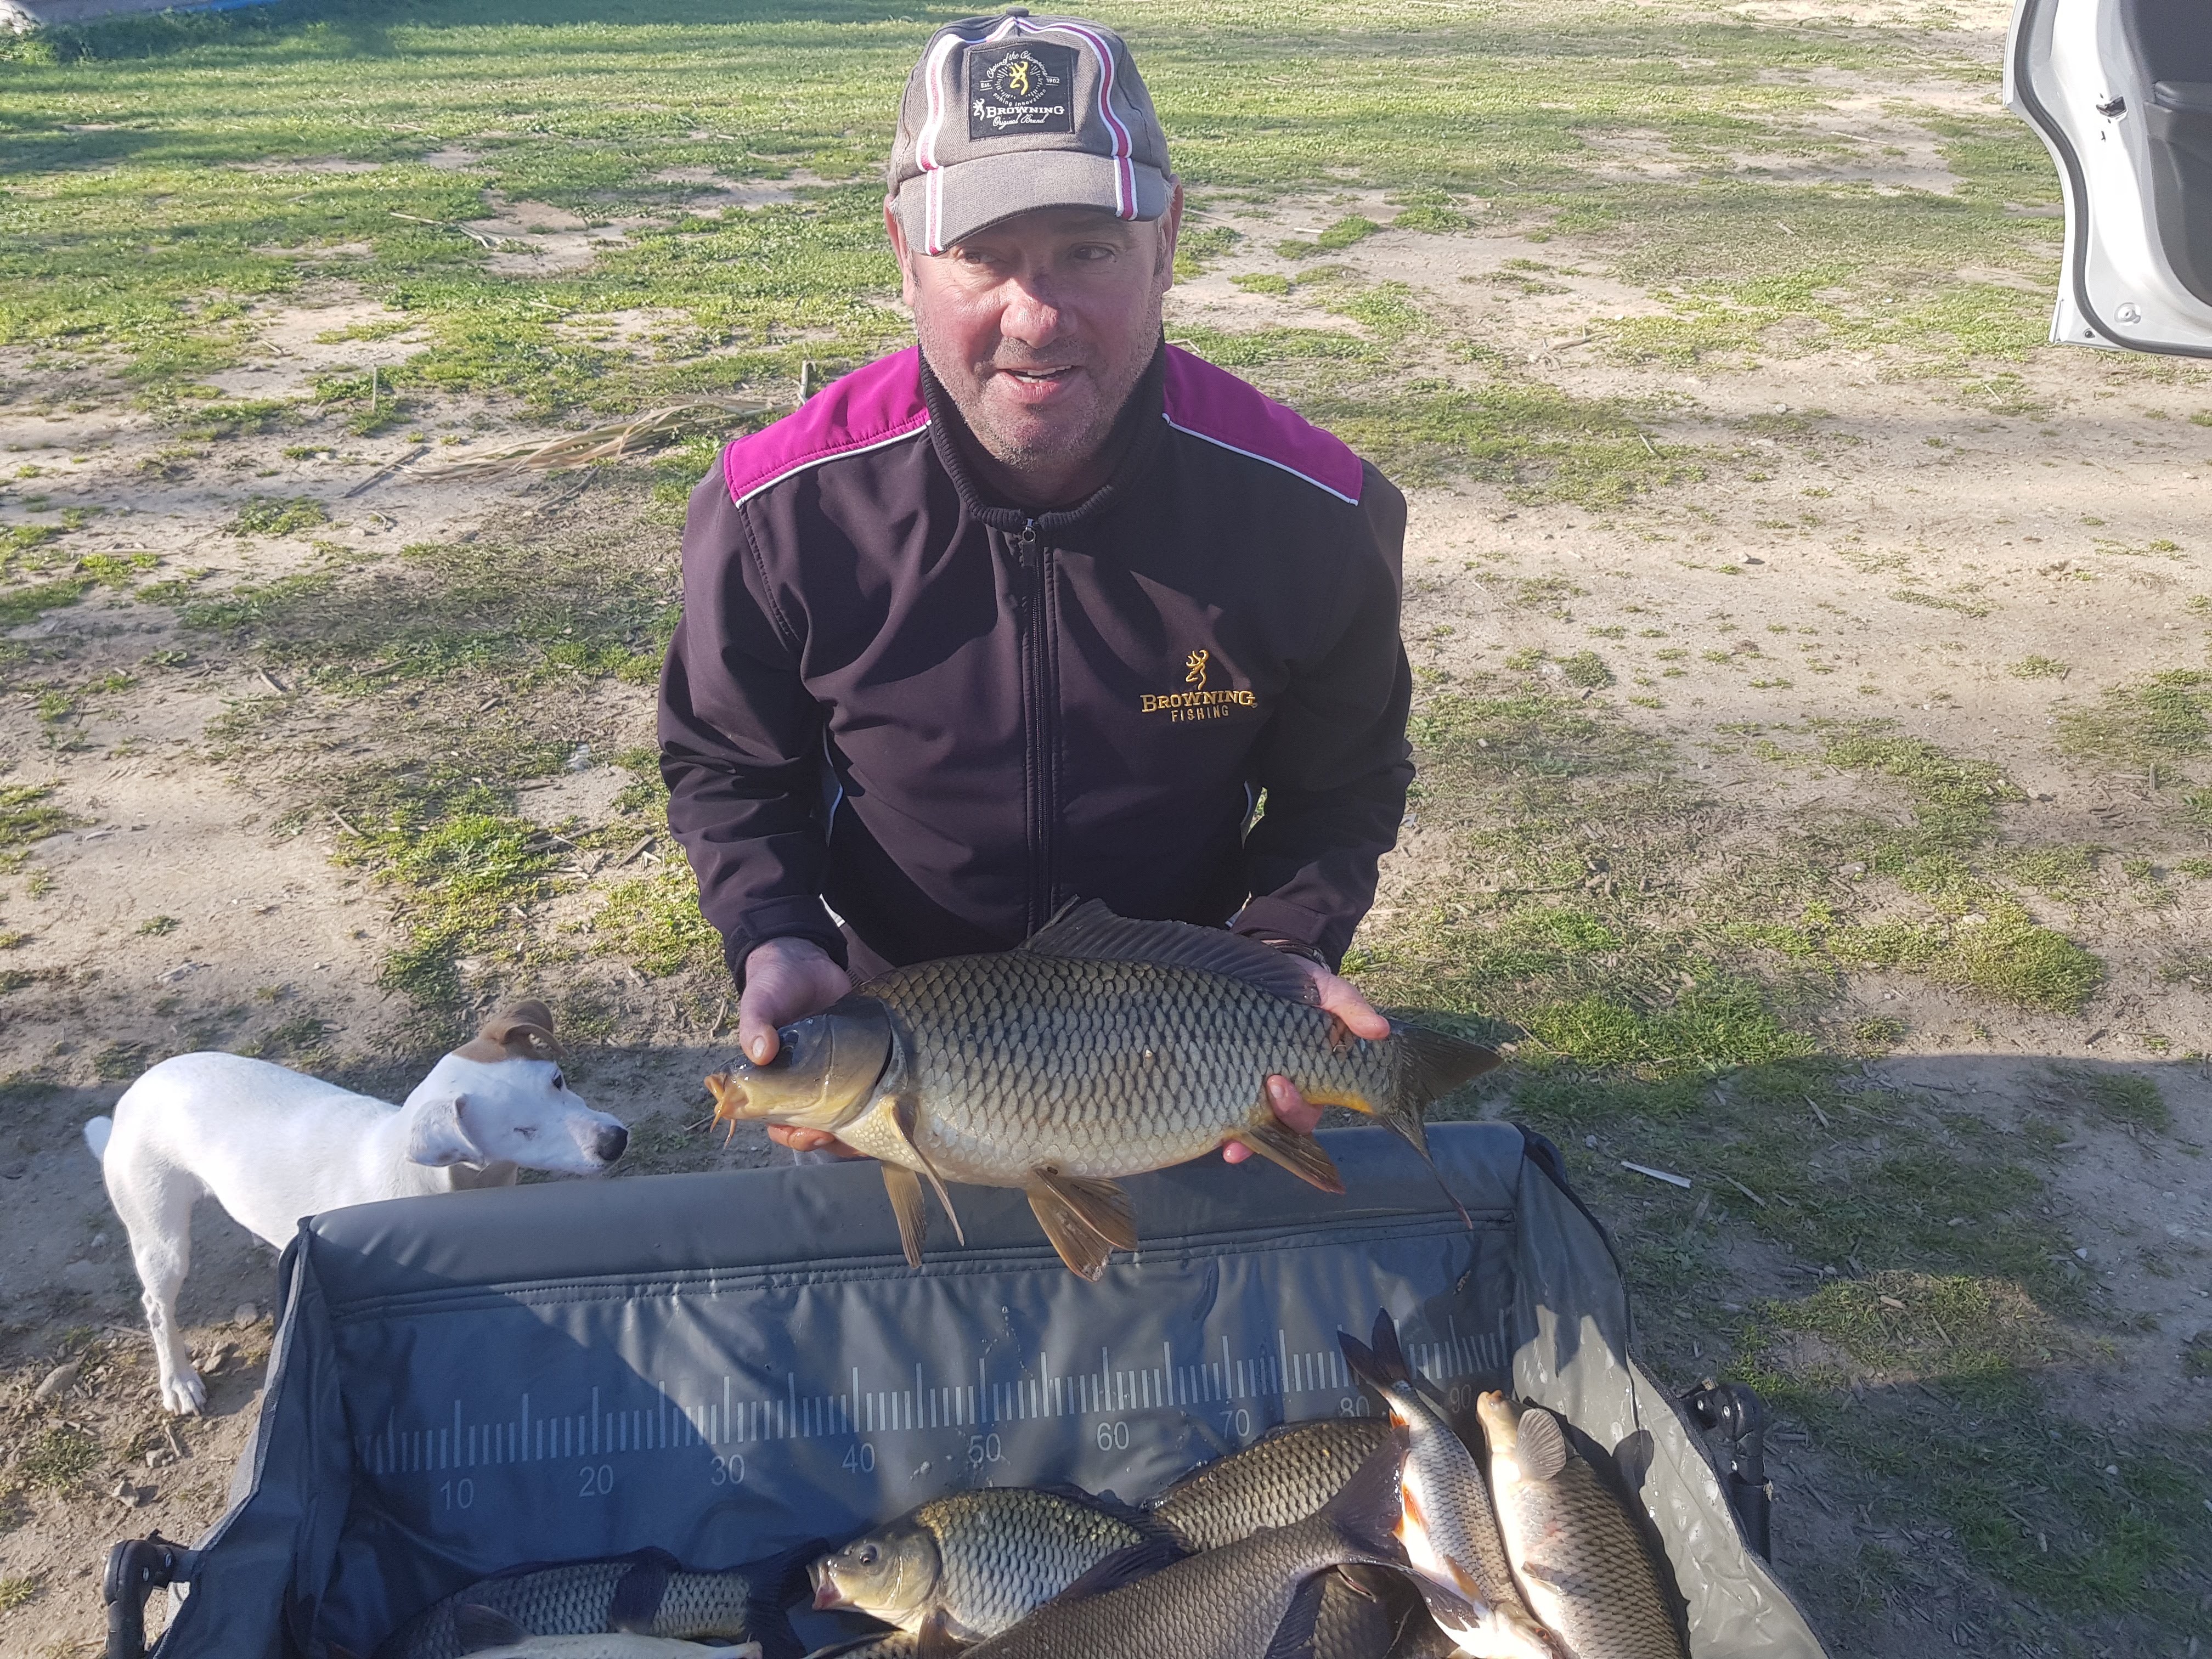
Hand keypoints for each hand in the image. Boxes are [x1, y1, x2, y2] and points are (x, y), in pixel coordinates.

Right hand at [736, 937, 856, 1154]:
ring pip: (840, 1117)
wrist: (803, 961)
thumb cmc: (772, 985)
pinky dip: (876, 1105)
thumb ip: (756, 1026)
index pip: (775, 1120)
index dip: (788, 1132)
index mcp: (772, 1079)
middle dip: (822, 1137)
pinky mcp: (858, 1061)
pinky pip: (867, 1092)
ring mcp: (830, 1074)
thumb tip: (761, 1052)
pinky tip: (888, 1107)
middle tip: (834, 1133)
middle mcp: (801, 1083)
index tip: (803, 1131)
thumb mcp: (759, 1002)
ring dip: (851, 1130)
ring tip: (863, 1127)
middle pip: (810, 1126)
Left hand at [1224, 954, 1389, 1164]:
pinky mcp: (1231, 1079)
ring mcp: (1257, 1088)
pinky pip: (1227, 1110)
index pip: (1309, 1109)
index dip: (1295, 1108)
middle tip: (1261, 1089)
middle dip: (1272, 1116)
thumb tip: (1379, 1030)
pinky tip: (1214, 1138)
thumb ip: (1352, 1010)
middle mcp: (1288, 1091)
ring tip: (1231, 1141)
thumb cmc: (1307, 987)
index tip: (1279, 1085)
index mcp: (1313, 1078)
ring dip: (1245, 1139)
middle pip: (1282, 1123)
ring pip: (1256, 1126)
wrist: (1273, 969)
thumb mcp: (1333, 993)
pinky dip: (1221, 1126)